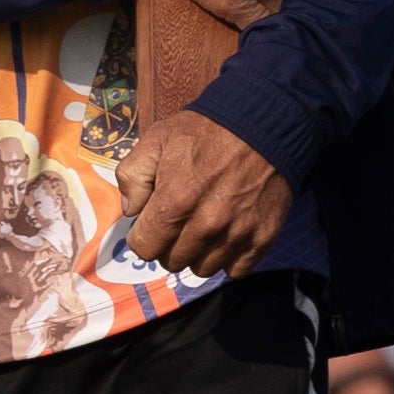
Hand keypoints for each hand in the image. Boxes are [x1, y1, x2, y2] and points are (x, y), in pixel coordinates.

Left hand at [118, 106, 291, 275]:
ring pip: (202, 269)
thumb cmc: (206, 131)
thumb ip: (131, 176)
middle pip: (171, 262)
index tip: (152, 221)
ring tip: (201, 226)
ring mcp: (236, 234)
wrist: (262, 124)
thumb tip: (131, 210)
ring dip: (197, 252)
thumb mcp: (156, 139)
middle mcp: (206, 225)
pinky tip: (225, 235)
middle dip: (168, 244)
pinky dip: (228, 258)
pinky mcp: (262, 237)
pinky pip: (235, 270)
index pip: (144, 249)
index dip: (143, 235)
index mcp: (174, 202)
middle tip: (178, 221)